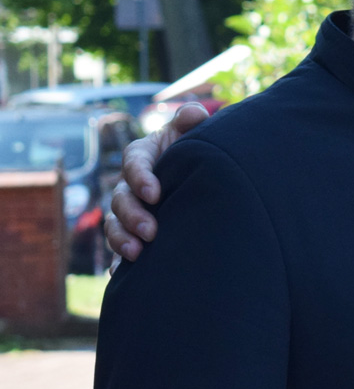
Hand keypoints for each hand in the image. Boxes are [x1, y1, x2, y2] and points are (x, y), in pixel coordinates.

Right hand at [105, 103, 209, 259]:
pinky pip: (119, 249)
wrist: (204, 181)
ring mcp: (129, 211)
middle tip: (151, 231)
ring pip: (114, 225)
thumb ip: (191, 121)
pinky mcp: (133, 234)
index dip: (141, 178)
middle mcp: (130, 185)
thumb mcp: (194, 134)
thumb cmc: (196, 153)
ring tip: (137, 254)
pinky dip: (118, 262)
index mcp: (143, 156)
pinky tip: (123, 275)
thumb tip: (195, 114)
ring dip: (121, 240)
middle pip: (120, 199)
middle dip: (132, 216)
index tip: (155, 193)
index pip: (134, 163)